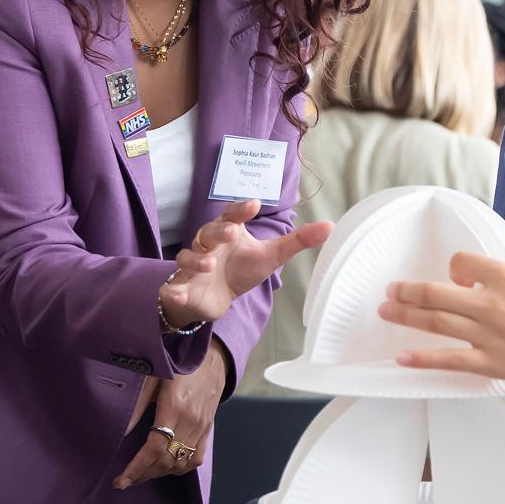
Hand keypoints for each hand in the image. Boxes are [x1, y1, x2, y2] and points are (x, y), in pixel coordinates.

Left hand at [114, 340, 230, 488]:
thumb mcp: (153, 376)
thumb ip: (137, 404)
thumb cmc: (178, 363)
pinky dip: (179, 468)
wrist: (212, 357)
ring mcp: (201, 428)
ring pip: (180, 463)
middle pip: (166, 460)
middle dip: (143, 474)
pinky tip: (165, 467)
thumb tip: (120, 431)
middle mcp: (190, 421)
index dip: (136, 467)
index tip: (121, 481)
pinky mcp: (208, 430)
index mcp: (174, 407)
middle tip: (125, 480)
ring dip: (158, 473)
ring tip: (140, 474)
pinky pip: (196, 459)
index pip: (154, 448)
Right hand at [160, 201, 332, 329]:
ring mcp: (192, 265)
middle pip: (208, 231)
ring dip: (197, 258)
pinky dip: (174, 290)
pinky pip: (174, 286)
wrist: (215, 298)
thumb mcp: (271, 256)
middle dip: (218, 230)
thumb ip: (298, 240)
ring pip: (188, 256)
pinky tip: (179, 295)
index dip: (240, 209)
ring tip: (210, 263)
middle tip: (231, 232)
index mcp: (228, 232)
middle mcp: (207, 244)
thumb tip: (330, 226)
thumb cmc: (241, 269)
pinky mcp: (181, 286)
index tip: (254, 204)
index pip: (232, 215)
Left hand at [379, 253, 504, 391]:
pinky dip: (423, 359)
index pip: (461, 264)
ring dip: (406, 315)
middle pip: (436, 293)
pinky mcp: (494, 364)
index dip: (455, 268)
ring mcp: (491, 336)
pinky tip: (402, 357)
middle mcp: (493, 304)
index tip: (457, 276)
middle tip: (391, 290)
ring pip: (436, 323)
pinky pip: (450, 360)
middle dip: (407, 290)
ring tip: (386, 310)